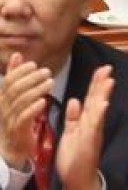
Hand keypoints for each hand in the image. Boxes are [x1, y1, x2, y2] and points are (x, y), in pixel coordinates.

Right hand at [0, 53, 52, 169]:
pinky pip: (24, 118)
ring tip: (50, 82)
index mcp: (2, 98)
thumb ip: (15, 76)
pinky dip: (33, 108)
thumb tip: (17, 55)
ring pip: (21, 102)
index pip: (8, 81)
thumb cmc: (16, 116)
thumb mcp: (15, 95)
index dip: (20, 71)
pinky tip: (44, 101)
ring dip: (36, 90)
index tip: (34, 64)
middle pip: (14, 90)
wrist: (13, 146)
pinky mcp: (18, 131)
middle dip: (31, 78)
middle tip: (47, 72)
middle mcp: (3, 108)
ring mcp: (9, 120)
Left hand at [56, 65, 113, 189]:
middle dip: (101, 83)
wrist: (78, 178)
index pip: (91, 98)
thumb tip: (74, 100)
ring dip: (104, 95)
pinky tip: (103, 104)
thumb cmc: (74, 157)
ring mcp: (93, 131)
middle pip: (97, 100)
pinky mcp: (90, 140)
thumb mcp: (70, 134)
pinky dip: (99, 114)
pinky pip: (95, 125)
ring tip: (108, 80)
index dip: (95, 84)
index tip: (100, 69)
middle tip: (107, 67)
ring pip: (98, 109)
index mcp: (86, 121)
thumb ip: (73, 117)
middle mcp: (92, 123)